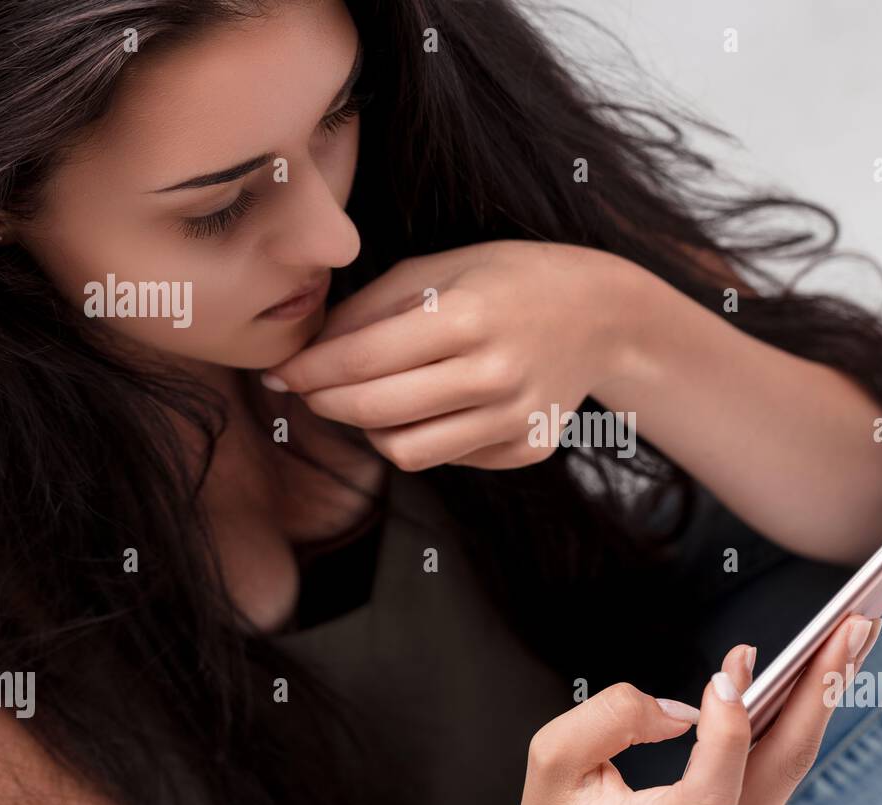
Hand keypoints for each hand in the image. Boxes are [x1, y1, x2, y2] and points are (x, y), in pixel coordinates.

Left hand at [262, 239, 643, 470]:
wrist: (599, 315)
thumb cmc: (508, 280)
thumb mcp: (439, 268)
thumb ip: (370, 308)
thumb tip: (309, 354)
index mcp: (468, 316)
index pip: (362, 359)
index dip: (310, 371)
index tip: (281, 374)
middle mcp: (495, 373)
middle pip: (376, 412)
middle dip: (326, 403)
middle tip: (309, 391)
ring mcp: (515, 418)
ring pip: (406, 451)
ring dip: (370, 429)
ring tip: (367, 400)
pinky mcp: (526, 448)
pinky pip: (447, 459)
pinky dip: (424, 437)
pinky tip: (431, 406)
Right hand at [511, 613, 881, 804]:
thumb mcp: (552, 762)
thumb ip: (609, 718)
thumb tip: (683, 707)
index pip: (714, 791)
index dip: (727, 731)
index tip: (729, 669)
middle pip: (785, 765)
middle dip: (825, 684)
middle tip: (856, 624)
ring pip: (790, 764)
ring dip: (820, 693)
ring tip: (848, 635)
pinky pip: (779, 770)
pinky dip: (794, 715)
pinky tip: (807, 674)